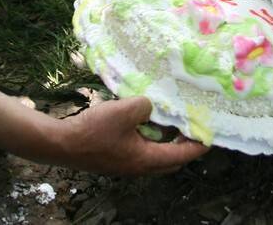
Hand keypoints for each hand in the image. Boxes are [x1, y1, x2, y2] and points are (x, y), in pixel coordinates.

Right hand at [60, 96, 208, 174]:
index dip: (198, 145)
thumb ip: (146, 106)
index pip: (181, 155)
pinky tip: (145, 121)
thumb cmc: (94, 131)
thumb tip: (150, 107)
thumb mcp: (125, 111)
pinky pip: (141, 151)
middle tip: (192, 128)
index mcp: (146, 160)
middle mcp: (139, 167)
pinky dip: (150, 139)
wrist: (61, 144)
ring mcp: (125, 165)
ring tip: (171, 121)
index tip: (211, 136)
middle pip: (170, 161)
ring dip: (165, 142)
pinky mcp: (115, 159)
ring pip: (155, 157)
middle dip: (184, 147)